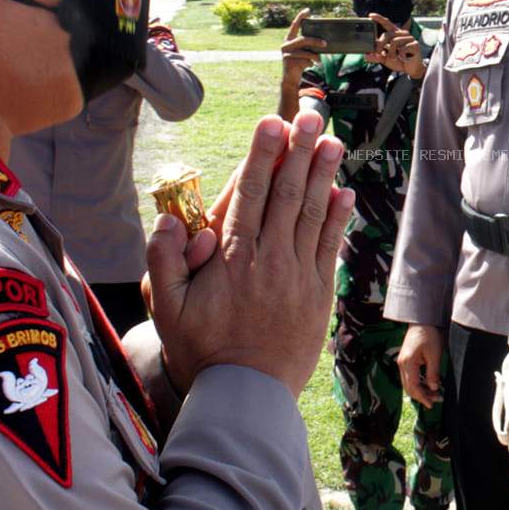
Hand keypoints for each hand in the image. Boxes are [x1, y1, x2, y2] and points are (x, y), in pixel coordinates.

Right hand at [144, 111, 353, 396]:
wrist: (246, 395)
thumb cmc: (202, 350)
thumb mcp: (168, 308)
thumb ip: (163, 261)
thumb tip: (170, 220)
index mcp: (232, 257)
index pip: (248, 193)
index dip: (262, 155)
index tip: (272, 123)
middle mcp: (269, 258)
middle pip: (286, 193)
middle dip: (299, 150)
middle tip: (311, 114)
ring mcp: (297, 274)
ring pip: (312, 213)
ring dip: (323, 173)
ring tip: (333, 139)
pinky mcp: (319, 293)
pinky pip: (329, 245)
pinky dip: (338, 217)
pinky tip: (344, 190)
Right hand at [279, 8, 322, 74]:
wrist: (290, 78)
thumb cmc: (300, 63)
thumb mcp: (303, 52)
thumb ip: (308, 46)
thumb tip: (323, 42)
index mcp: (289, 39)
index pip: (294, 25)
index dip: (300, 17)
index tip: (308, 10)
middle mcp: (286, 44)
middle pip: (303, 40)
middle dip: (315, 41)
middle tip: (325, 43)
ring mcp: (286, 53)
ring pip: (306, 52)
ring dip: (315, 56)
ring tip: (319, 60)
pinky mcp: (288, 61)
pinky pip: (305, 61)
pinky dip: (310, 63)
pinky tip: (309, 66)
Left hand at [366, 15, 424, 78]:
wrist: (411, 69)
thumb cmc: (398, 60)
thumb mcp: (385, 59)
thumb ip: (376, 57)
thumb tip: (366, 55)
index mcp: (394, 34)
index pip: (387, 23)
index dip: (379, 18)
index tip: (371, 15)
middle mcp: (402, 34)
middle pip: (387, 35)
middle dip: (380, 45)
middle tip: (378, 53)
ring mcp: (410, 38)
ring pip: (394, 42)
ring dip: (391, 53)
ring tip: (394, 58)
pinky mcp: (415, 44)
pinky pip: (403, 49)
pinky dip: (401, 56)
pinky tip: (403, 58)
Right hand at [396, 324, 444, 406]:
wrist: (422, 320)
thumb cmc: (429, 334)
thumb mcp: (434, 355)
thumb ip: (433, 373)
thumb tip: (433, 388)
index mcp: (407, 363)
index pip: (413, 387)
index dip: (422, 397)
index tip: (431, 404)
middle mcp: (401, 364)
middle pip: (409, 387)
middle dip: (421, 396)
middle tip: (435, 400)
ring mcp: (402, 362)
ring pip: (408, 383)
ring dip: (420, 390)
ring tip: (434, 394)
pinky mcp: (405, 360)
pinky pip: (410, 377)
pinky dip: (418, 383)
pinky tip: (428, 385)